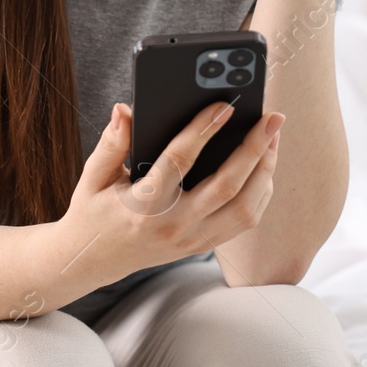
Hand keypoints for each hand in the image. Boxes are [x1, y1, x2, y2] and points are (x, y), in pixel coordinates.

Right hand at [53, 100, 283, 288]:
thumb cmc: (94, 212)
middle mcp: (173, 226)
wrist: (93, 261)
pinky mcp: (203, 245)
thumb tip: (124, 110)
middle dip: (254, 148)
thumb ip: (111, 144)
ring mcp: (192, 240)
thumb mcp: (93, 177)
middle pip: (226, 187)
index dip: (203, 130)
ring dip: (265, 170)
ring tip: (273, 137)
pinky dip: (261, 191)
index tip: (224, 105)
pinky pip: (244, 220)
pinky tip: (263, 165)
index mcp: (143, 206)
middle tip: (272, 117)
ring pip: (245, 208)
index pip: (179, 162)